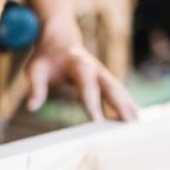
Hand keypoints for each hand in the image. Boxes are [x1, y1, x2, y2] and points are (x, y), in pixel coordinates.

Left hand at [23, 19, 138, 121]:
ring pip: (120, 91)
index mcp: (79, 65)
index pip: (88, 89)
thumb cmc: (45, 57)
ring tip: (138, 129)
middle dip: (122, 108)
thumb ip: (35, 88)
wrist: (59, 39)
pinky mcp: (106, 80)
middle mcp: (96, 68)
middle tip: (130, 128)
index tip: (99, 125)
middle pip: (113, 89)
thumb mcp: (35, 70)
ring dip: (130, 108)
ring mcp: (103, 74)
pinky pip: (120, 94)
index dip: (94, 106)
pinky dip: (128, 106)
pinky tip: (135, 122)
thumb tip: (31, 107)